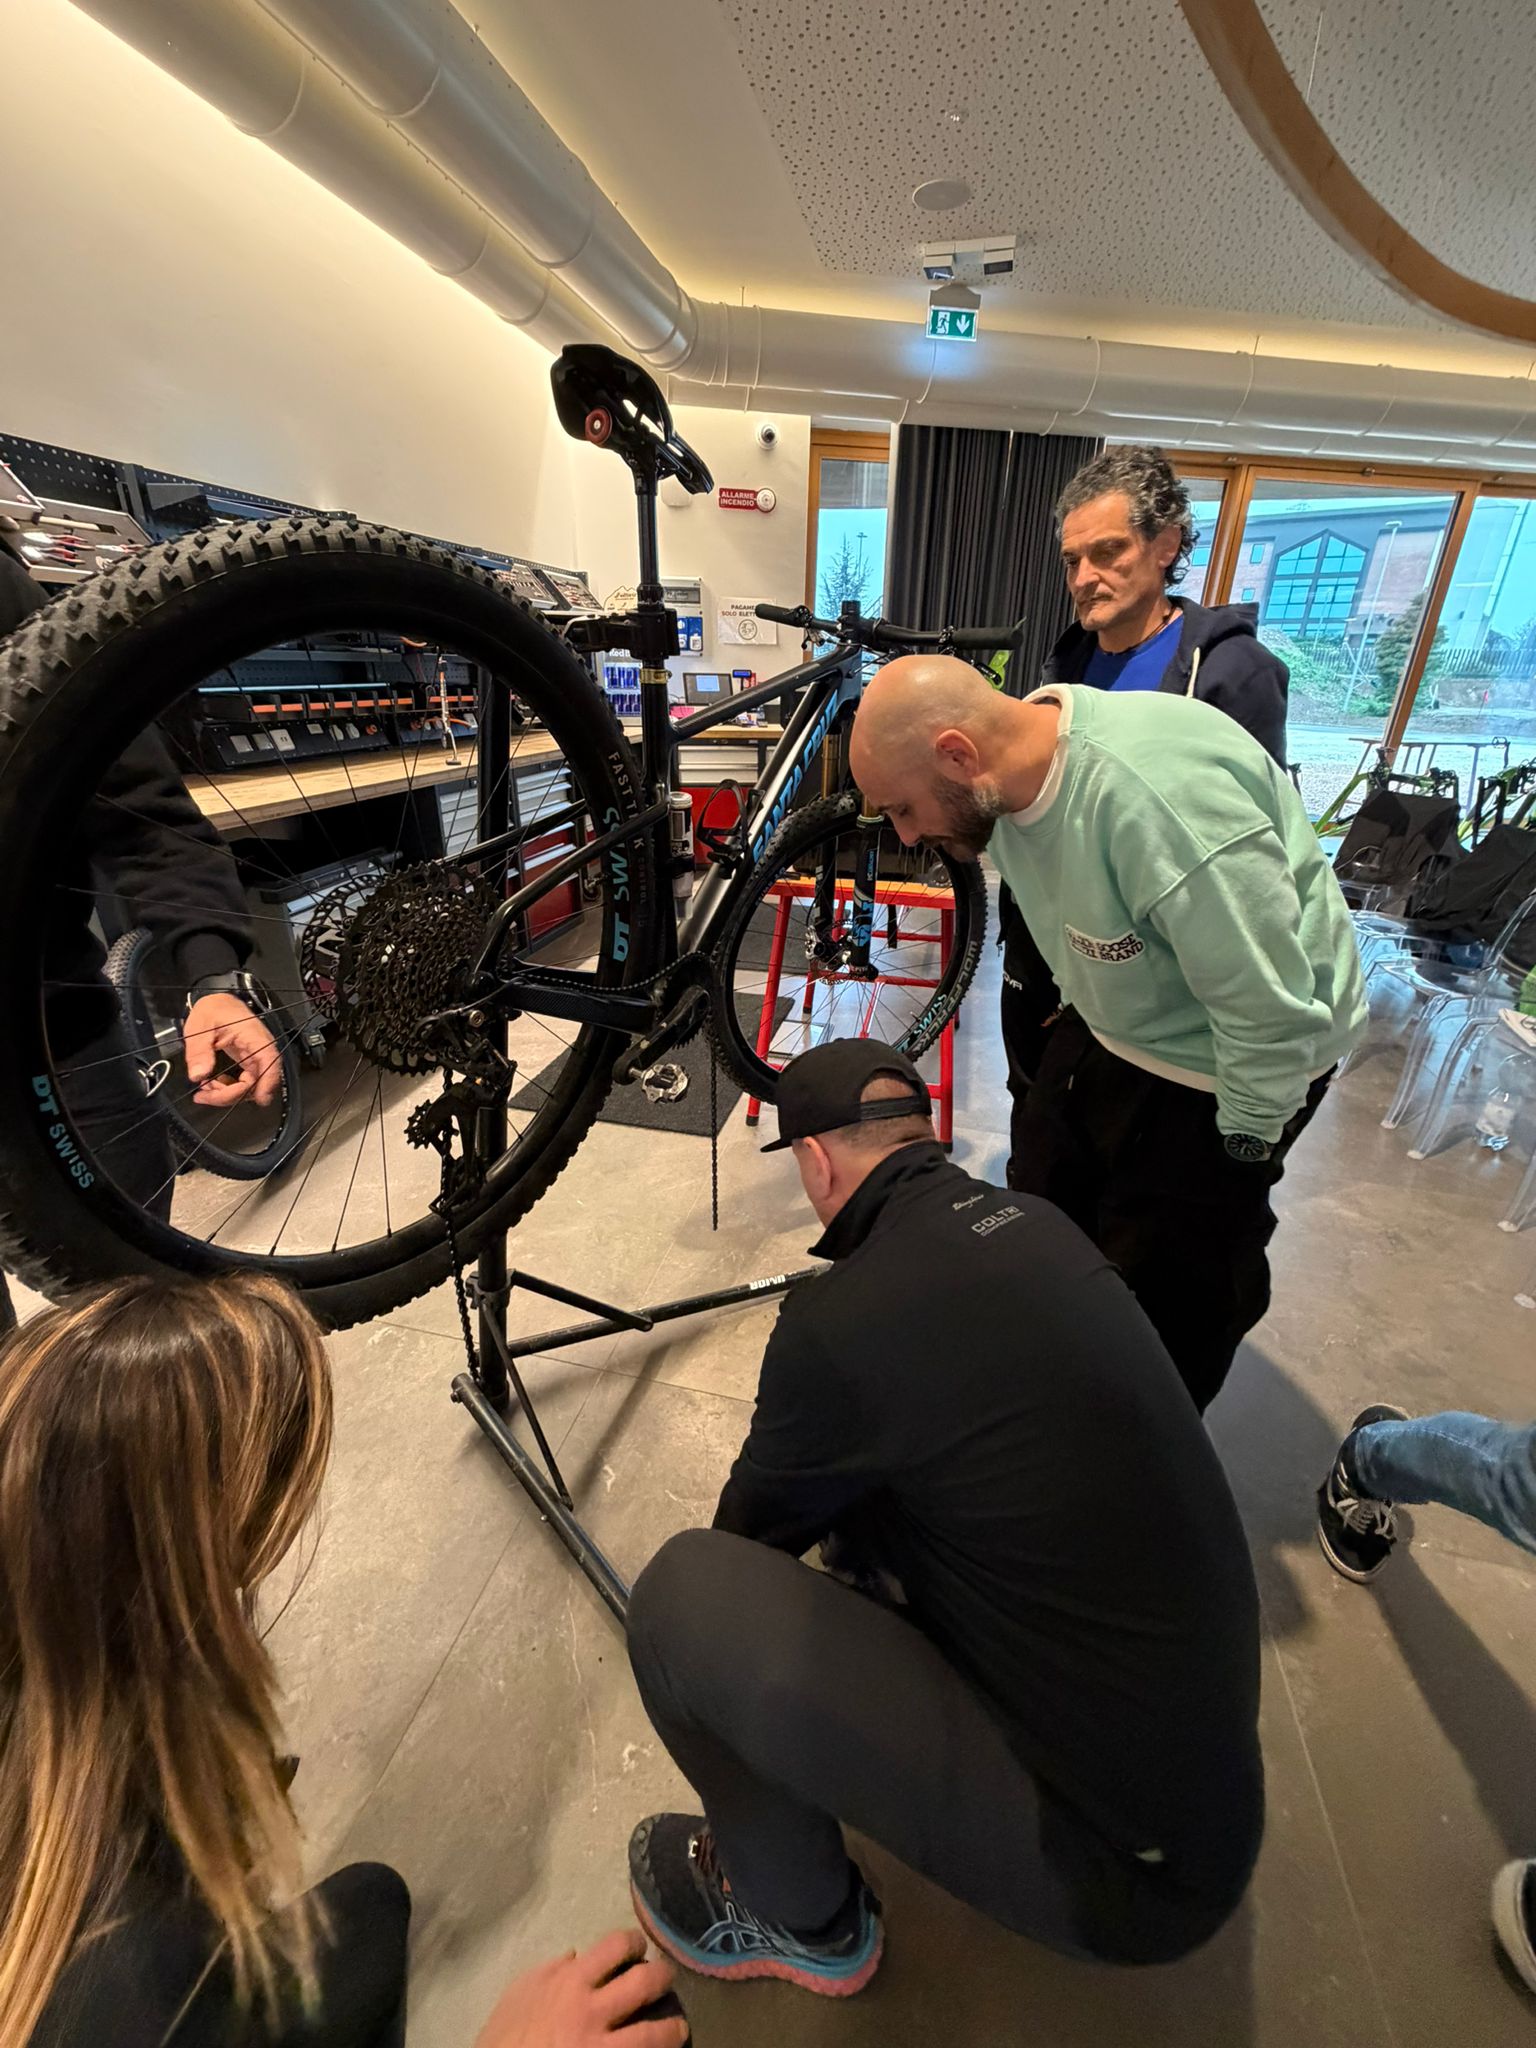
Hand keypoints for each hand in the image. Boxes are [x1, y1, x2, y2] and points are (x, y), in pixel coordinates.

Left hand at [183, 994, 282, 1108]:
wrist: (217, 1003)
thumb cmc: (215, 1009)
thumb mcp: (200, 1026)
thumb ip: (199, 1051)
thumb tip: (198, 1074)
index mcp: (254, 1037)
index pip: (270, 1062)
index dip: (267, 1083)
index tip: (259, 1099)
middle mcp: (260, 1049)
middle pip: (258, 1082)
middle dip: (232, 1095)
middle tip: (205, 1094)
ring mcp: (255, 1057)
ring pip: (251, 1086)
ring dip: (228, 1094)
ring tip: (205, 1089)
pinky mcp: (249, 1062)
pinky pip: (245, 1083)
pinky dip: (229, 1089)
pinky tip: (214, 1084)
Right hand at [471, 1930, 686, 2047]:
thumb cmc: (504, 2036)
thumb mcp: (520, 1992)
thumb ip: (550, 1971)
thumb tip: (576, 1955)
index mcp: (572, 1982)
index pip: (617, 1946)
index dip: (634, 1942)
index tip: (637, 1948)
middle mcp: (593, 2011)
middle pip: (646, 1982)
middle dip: (663, 1977)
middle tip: (665, 1980)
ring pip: (655, 2034)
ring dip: (672, 2028)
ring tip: (678, 2028)